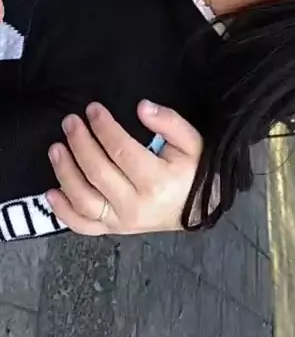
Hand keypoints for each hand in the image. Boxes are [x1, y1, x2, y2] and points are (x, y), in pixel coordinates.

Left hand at [46, 102, 202, 235]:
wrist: (200, 208)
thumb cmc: (195, 171)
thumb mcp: (192, 141)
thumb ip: (169, 122)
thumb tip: (142, 107)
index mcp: (156, 181)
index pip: (121, 150)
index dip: (103, 127)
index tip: (92, 109)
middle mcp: (136, 205)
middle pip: (98, 171)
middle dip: (80, 142)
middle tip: (70, 121)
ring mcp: (122, 221)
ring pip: (84, 200)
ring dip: (65, 172)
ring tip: (56, 148)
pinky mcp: (114, 229)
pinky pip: (83, 225)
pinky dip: (64, 212)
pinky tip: (51, 192)